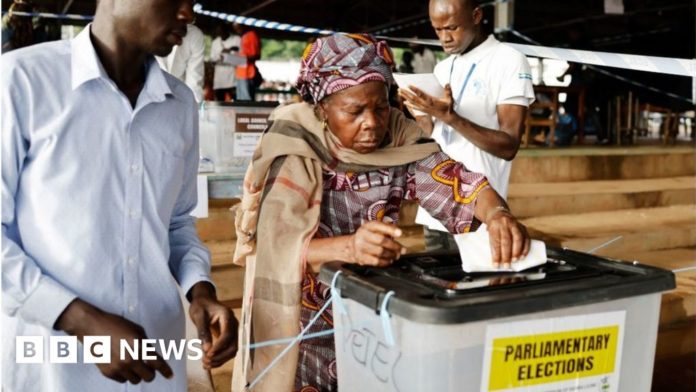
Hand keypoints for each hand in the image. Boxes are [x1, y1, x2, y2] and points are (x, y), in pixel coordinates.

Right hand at [55, 299, 172, 383]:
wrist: (92, 327)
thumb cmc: (116, 324)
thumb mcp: (137, 330)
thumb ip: (146, 344)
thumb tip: (152, 357)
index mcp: (139, 347)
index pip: (157, 363)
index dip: (165, 371)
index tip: (170, 375)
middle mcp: (129, 360)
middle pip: (148, 377)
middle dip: (151, 372)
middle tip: (149, 367)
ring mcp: (118, 368)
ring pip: (135, 380)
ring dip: (138, 374)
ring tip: (133, 364)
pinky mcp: (108, 372)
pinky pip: (122, 380)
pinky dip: (125, 374)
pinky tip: (121, 364)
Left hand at [188, 282, 238, 369]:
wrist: (205, 301)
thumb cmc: (201, 306)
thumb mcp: (199, 316)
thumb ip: (203, 332)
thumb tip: (206, 350)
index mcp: (227, 316)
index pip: (227, 334)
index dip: (219, 346)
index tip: (207, 354)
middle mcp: (233, 324)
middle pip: (233, 345)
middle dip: (220, 356)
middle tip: (205, 361)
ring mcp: (233, 331)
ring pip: (232, 350)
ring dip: (220, 359)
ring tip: (206, 364)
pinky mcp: (229, 337)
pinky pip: (228, 350)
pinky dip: (220, 358)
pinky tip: (209, 363)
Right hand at [348, 221, 405, 266]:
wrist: (352, 246)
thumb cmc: (368, 236)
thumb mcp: (375, 228)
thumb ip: (386, 229)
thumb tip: (398, 233)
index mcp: (367, 226)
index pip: (379, 226)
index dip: (390, 230)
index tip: (400, 233)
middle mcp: (362, 235)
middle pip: (381, 241)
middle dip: (394, 246)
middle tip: (402, 250)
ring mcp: (360, 246)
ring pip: (380, 252)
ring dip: (391, 255)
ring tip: (396, 256)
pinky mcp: (360, 257)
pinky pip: (375, 261)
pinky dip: (385, 262)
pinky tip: (389, 261)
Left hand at [398, 84, 454, 121]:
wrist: (447, 117)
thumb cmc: (448, 107)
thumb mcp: (450, 99)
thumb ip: (448, 91)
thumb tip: (447, 83)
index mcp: (431, 101)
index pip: (421, 94)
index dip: (414, 90)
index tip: (408, 85)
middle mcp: (425, 105)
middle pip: (413, 98)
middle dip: (406, 93)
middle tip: (399, 88)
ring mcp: (424, 108)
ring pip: (412, 102)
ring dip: (405, 97)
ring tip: (399, 92)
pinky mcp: (424, 110)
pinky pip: (414, 107)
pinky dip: (409, 104)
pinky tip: (404, 102)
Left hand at [486, 209, 530, 268]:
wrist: (498, 213)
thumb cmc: (493, 227)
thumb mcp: (489, 233)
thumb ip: (493, 244)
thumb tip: (497, 260)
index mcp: (494, 225)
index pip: (495, 242)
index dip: (496, 255)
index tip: (496, 265)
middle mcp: (505, 224)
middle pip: (506, 240)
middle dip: (507, 255)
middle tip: (506, 265)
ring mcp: (515, 224)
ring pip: (518, 238)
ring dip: (517, 251)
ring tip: (515, 260)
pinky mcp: (522, 227)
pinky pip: (526, 238)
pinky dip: (525, 248)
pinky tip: (523, 255)